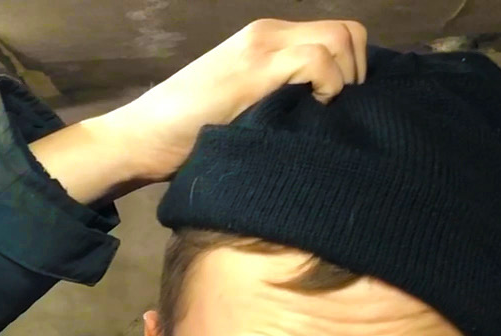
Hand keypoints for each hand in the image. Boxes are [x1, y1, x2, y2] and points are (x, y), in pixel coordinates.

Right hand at [30, 19, 367, 204]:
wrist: (141, 138)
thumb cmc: (187, 136)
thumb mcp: (244, 110)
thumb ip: (279, 100)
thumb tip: (324, 121)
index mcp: (267, 41)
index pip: (336, 35)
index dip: (353, 72)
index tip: (342, 112)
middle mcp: (269, 34)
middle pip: (348, 32)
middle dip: (358, 76)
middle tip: (340, 115)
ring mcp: (262, 48)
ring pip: (340, 40)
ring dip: (345, 81)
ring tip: (324, 116)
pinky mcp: (255, 68)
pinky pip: (317, 61)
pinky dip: (328, 88)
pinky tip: (310, 116)